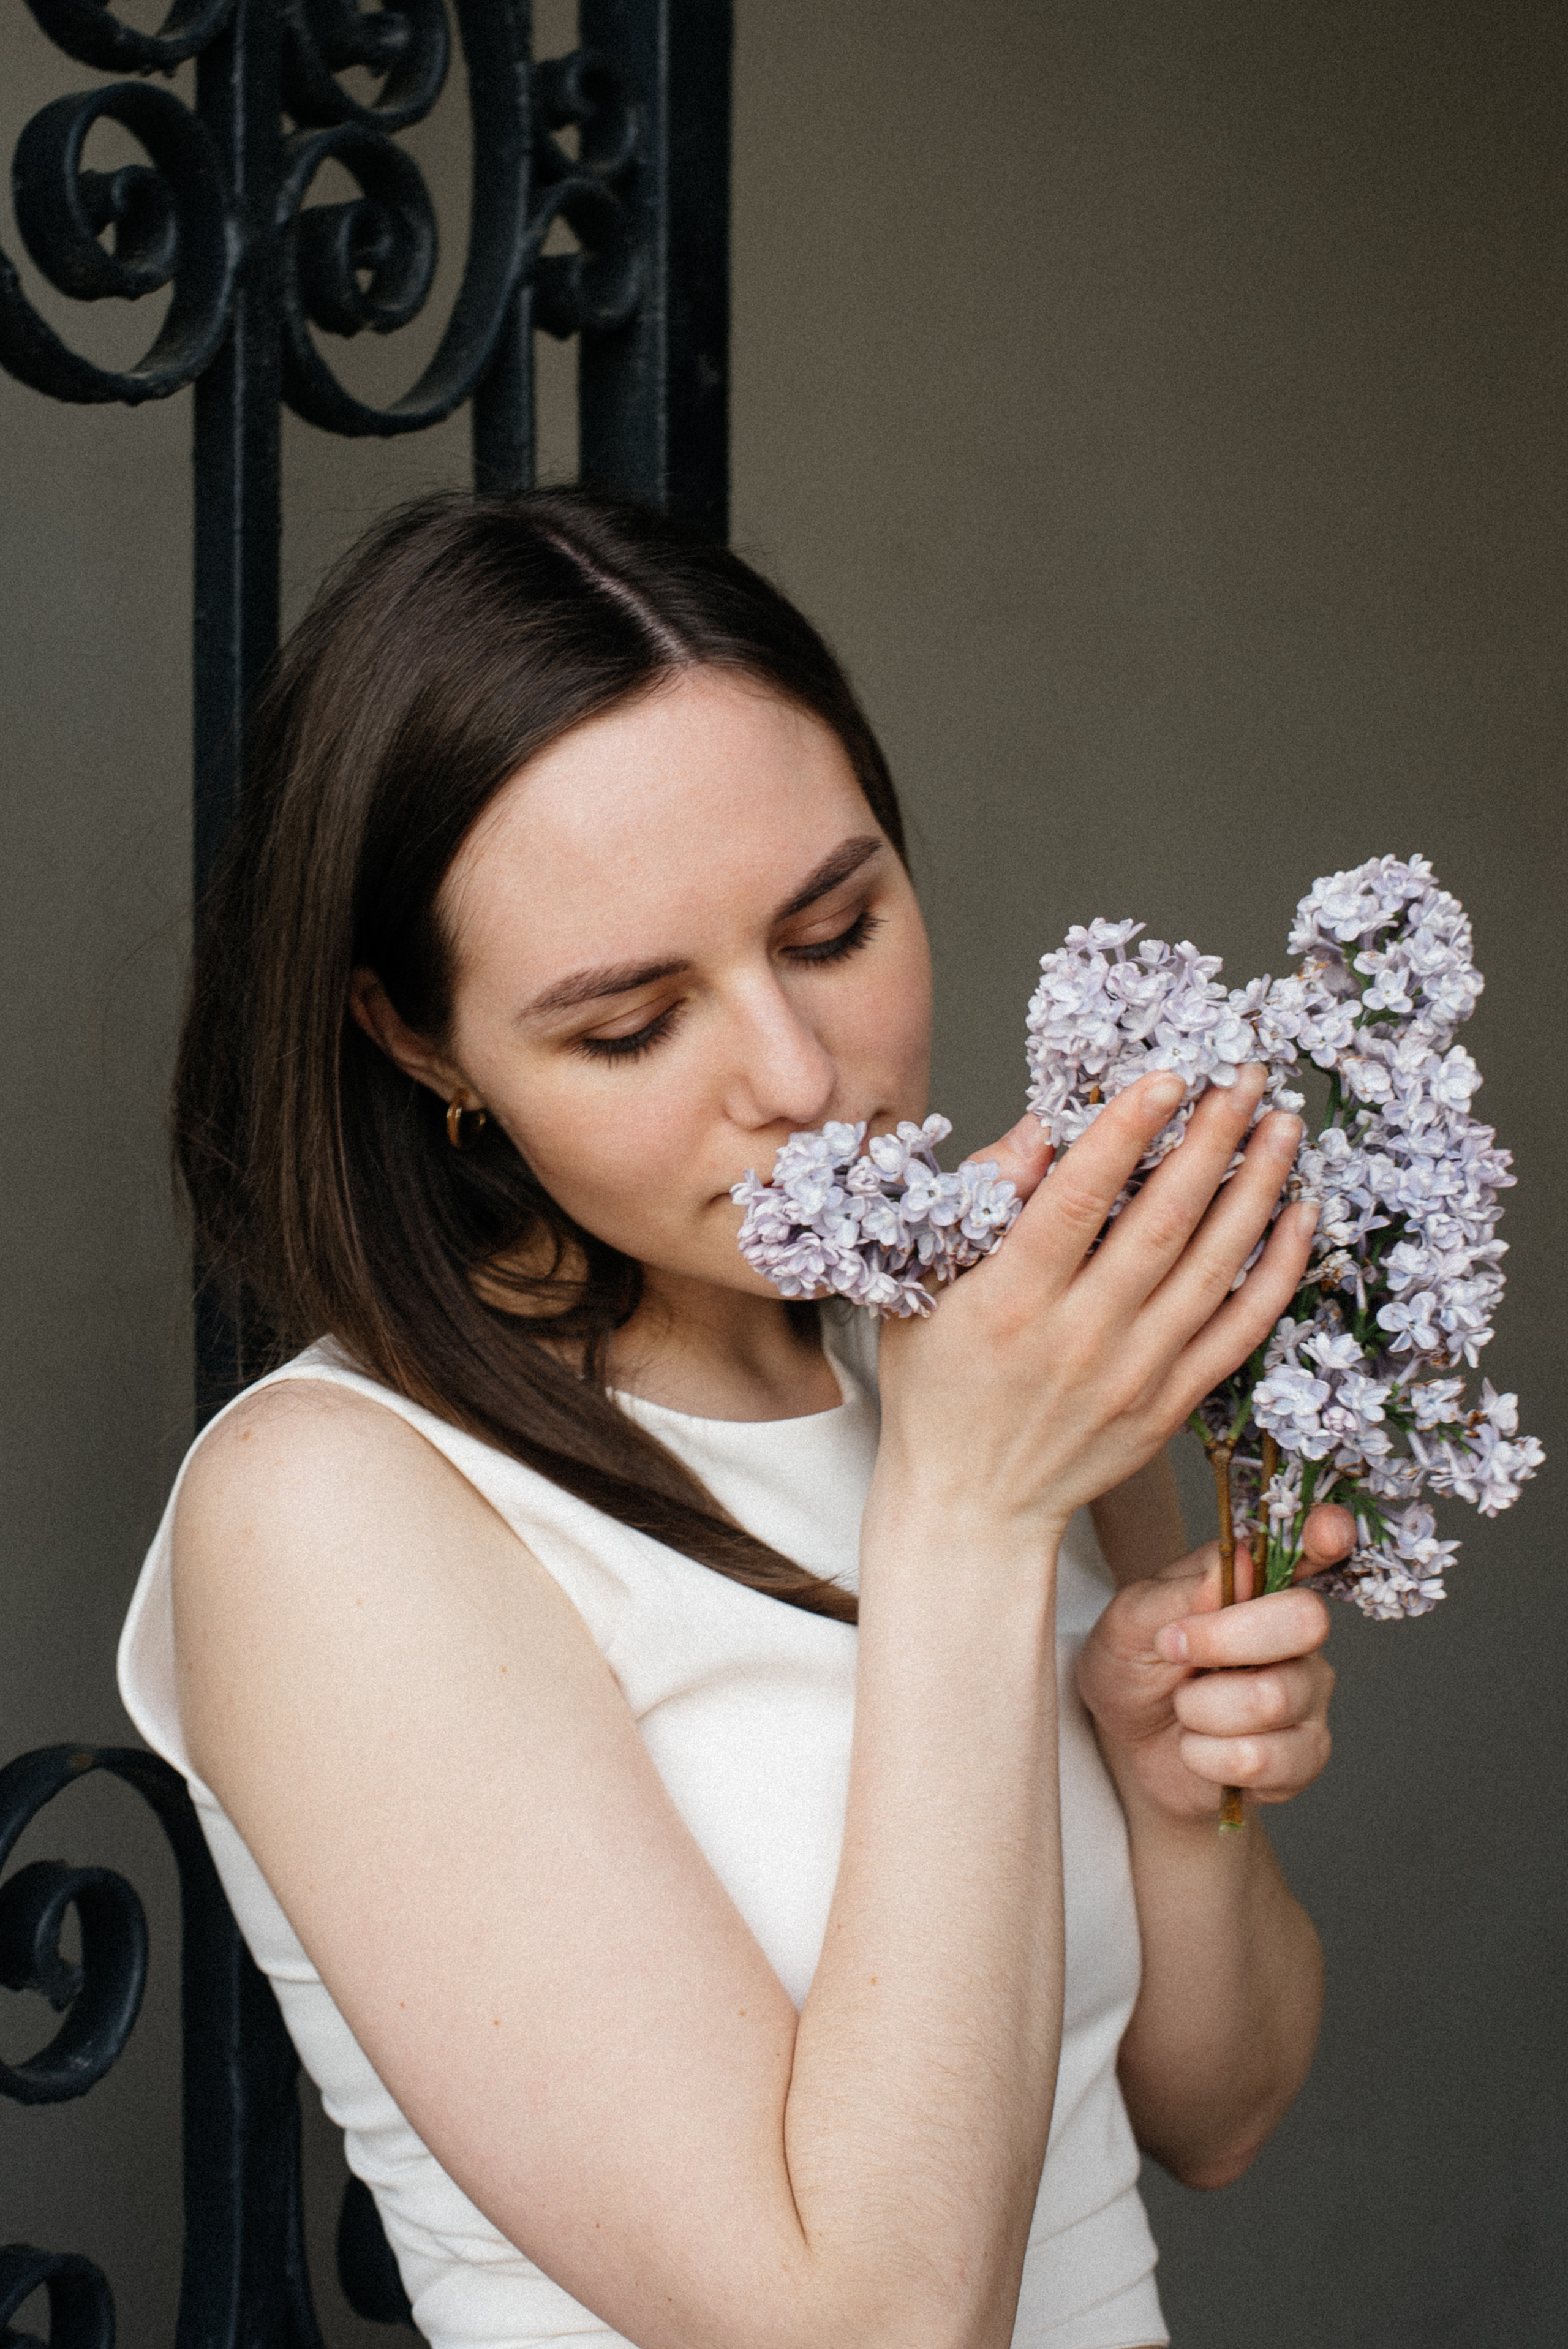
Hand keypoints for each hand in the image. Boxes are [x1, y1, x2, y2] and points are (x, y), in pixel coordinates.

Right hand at [872, 1068, 1318, 1547]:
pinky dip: (1279, 1270)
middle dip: (1213, 1138)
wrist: (973, 1506)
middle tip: (1247, 1076)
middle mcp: (1083, 1335)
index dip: (1128, 1130)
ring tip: (1284, 1125)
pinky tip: (1299, 1214)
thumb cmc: (938, 1389)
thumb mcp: (922, 1290)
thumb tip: (1039, 1132)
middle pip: (1164, 1220)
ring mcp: (1137, 1373)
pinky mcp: (1172, 1404)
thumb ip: (980, 1206)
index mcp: (1014, 1299)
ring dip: (1258, 1188)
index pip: (1079, 1198)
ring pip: (1216, 1267)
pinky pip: (1241, 1329)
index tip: (1170, 1075)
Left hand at [1075, 1506, 1352, 1823]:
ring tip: (1181, 1705)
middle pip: (1306, 1621)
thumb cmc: (1133, 1666)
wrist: (1125, 1744)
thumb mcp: (1128, 1621)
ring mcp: (1306, 1697)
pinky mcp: (1302, 1757)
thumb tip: (1239, 1565)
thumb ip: (1179, 1592)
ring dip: (1199, 1707)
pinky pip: (1260, 1758)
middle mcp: (1297, 1635)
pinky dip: (1203, 1755)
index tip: (1328, 1528)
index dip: (1326, 1536)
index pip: (1311, 1549)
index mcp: (1259, 1584)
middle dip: (1224, 1639)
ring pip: (1271, 1698)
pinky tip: (1195, 1746)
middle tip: (1173, 1648)